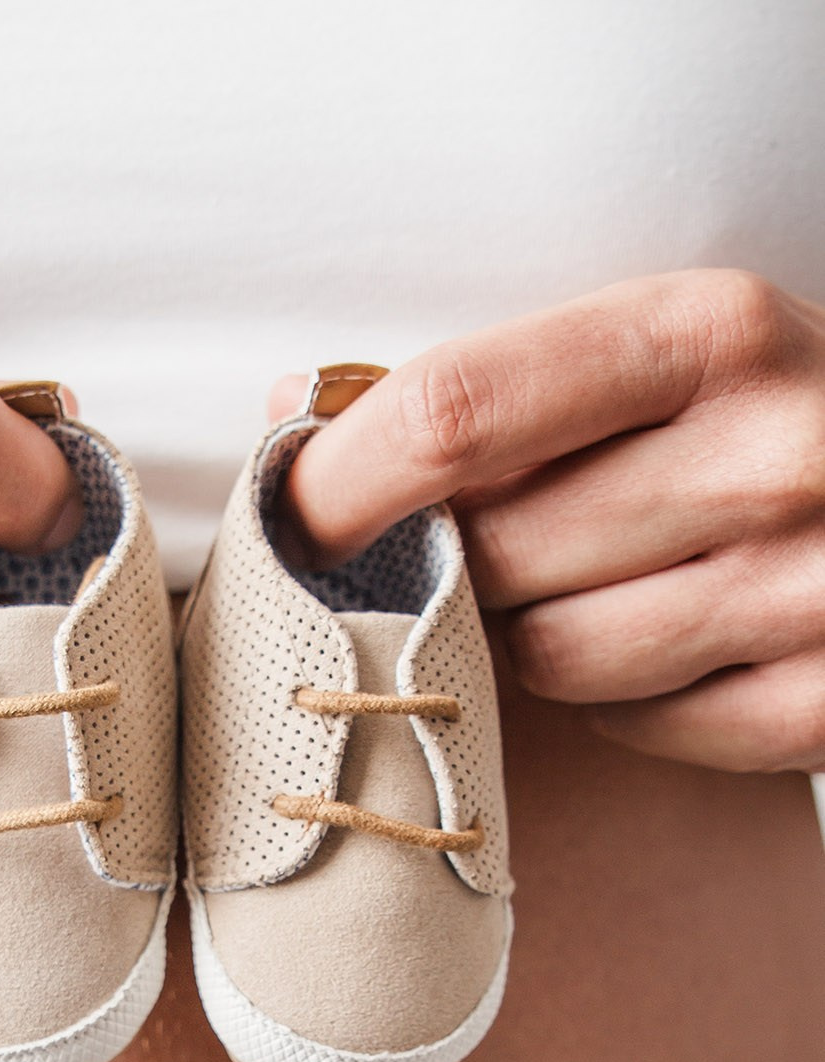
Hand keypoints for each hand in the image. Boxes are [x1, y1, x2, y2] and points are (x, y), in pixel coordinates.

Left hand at [272, 270, 824, 773]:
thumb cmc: (772, 416)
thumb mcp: (669, 347)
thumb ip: (501, 389)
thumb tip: (294, 423)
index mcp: (713, 333)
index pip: (457, 413)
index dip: (341, 478)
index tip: (288, 514)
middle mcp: (772, 457)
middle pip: (495, 554)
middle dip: (460, 562)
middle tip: (492, 539)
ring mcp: (809, 592)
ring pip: (550, 661)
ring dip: (534, 637)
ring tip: (599, 581)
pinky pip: (638, 728)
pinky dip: (626, 700)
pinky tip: (674, 639)